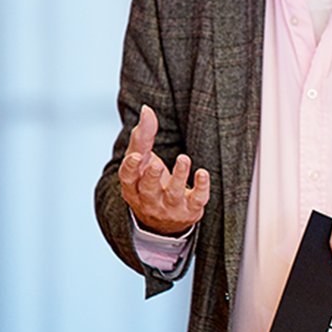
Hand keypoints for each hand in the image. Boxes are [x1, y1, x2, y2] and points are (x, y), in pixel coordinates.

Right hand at [118, 105, 210, 235]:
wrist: (165, 221)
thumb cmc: (149, 182)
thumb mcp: (142, 161)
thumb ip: (143, 136)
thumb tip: (147, 109)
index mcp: (133, 187)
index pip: (128, 178)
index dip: (131, 168)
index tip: (136, 156)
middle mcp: (149, 200)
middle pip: (148, 190)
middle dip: (152, 177)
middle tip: (156, 164)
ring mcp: (170, 207)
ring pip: (173, 194)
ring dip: (178, 176)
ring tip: (183, 158)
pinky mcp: (190, 209)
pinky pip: (197, 200)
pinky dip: (201, 187)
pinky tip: (203, 173)